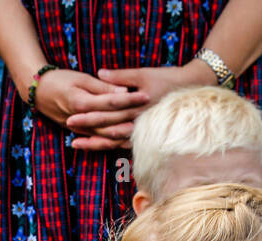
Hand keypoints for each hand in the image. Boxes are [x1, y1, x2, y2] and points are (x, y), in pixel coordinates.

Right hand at [25, 69, 149, 150]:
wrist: (38, 92)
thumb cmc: (59, 80)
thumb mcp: (80, 78)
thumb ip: (102, 86)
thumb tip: (122, 91)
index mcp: (81, 102)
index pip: (111, 102)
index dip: (130, 99)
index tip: (147, 94)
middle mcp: (81, 119)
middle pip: (111, 122)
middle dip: (132, 118)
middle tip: (151, 115)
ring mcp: (79, 129)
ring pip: (106, 136)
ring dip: (124, 135)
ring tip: (143, 132)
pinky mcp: (79, 132)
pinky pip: (99, 141)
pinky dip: (113, 142)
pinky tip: (126, 142)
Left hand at [64, 63, 210, 148]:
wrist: (193, 90)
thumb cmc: (167, 79)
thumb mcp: (144, 74)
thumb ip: (121, 77)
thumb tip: (99, 73)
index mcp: (136, 107)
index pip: (107, 114)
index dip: (88, 116)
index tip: (70, 117)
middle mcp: (138, 124)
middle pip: (107, 130)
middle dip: (87, 130)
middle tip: (68, 129)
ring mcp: (143, 132)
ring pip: (114, 142)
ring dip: (95, 143)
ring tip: (76, 144)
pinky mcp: (146, 136)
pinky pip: (124, 145)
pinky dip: (109, 146)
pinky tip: (96, 146)